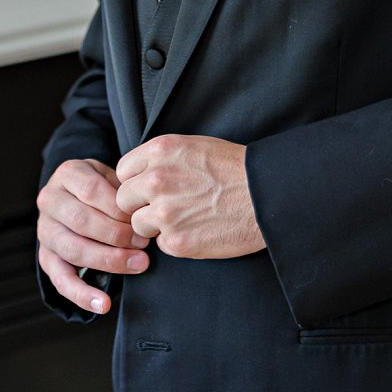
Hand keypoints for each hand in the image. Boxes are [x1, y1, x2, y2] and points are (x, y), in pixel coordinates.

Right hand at [37, 158, 151, 313]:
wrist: (77, 197)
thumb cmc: (104, 189)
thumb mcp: (113, 177)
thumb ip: (124, 191)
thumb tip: (145, 216)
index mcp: (67, 174)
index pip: (91, 190)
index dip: (118, 208)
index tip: (143, 220)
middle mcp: (50, 200)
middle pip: (81, 220)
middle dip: (117, 235)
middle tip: (144, 244)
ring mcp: (45, 230)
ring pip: (73, 248)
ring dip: (108, 260)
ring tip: (138, 264)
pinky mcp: (46, 257)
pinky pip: (60, 279)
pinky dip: (81, 294)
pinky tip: (102, 304)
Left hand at [114, 134, 265, 259]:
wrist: (268, 195)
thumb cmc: (234, 169)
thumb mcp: (192, 147)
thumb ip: (159, 160)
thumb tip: (136, 176)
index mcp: (160, 151)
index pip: (123, 171)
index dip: (134, 183)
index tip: (148, 190)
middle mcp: (156, 179)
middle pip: (123, 199)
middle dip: (139, 205)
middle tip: (163, 208)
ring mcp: (165, 212)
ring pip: (137, 224)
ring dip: (154, 225)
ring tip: (183, 220)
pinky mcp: (176, 241)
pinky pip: (160, 244)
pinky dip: (174, 242)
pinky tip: (196, 231)